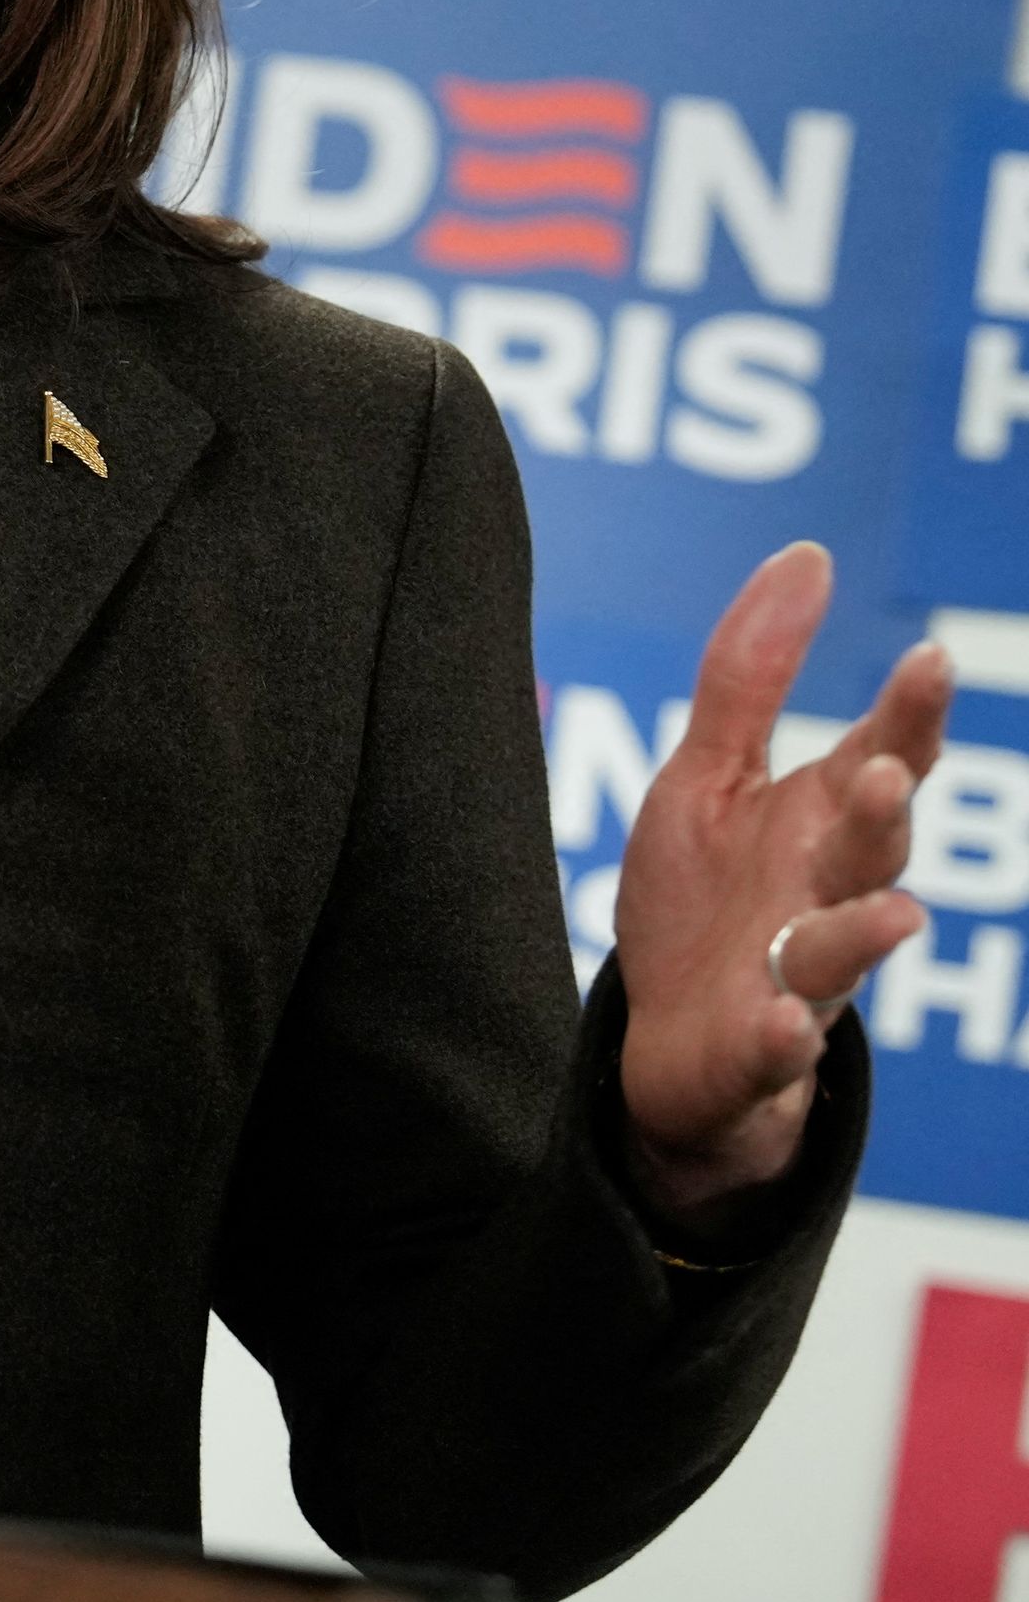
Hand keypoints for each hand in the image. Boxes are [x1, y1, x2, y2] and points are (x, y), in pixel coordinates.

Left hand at [612, 541, 947, 1231]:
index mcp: (820, 822)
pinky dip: (784, 1037)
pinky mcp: (758, 1047)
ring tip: (897, 911)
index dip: (909, 714)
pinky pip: (779, 1046)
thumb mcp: (708, 774)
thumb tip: (810, 554)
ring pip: (844, 949)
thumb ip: (752, 673)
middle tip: (890, 774)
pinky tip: (783, 1023)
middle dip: (888, 814)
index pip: (882, 757)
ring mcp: (800, 973)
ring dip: (866, 929)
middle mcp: (828, 894)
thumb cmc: (707, 897)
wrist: (671, 1040)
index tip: (928, 660)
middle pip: (874, 849)